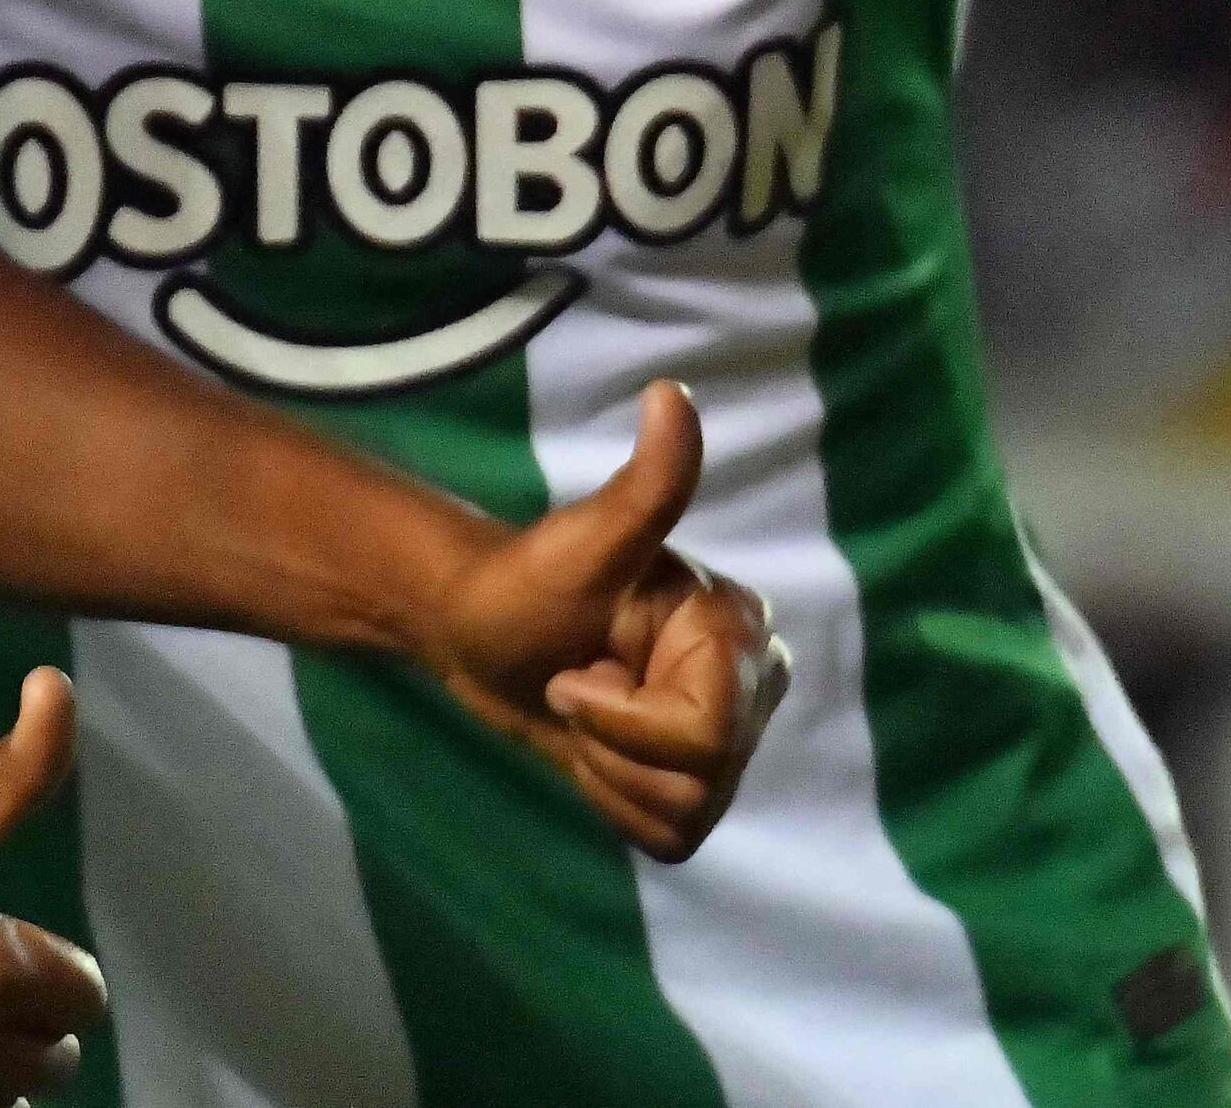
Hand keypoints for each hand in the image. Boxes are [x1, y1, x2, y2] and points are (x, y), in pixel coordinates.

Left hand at [412, 381, 785, 859]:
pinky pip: (669, 835)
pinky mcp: (692, 781)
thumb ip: (644, 485)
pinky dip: (614, 800)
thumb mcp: (581, 540)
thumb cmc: (523, 579)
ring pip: (683, 814)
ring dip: (608, 772)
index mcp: (740, 629)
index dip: (622, 716)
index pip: (707, 732)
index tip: (578, 667)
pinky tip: (594, 748)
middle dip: (612, 743)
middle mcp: (754, 685)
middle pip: (700, 778)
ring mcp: (728, 740)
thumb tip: (670, 395)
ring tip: (585, 712)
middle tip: (577, 684)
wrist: (477, 631)